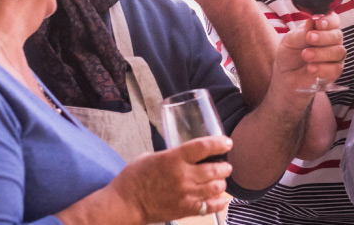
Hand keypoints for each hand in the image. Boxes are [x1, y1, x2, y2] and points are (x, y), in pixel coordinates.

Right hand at [108, 136, 232, 223]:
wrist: (126, 204)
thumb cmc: (134, 178)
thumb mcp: (151, 156)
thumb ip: (171, 155)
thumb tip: (183, 154)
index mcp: (174, 158)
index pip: (204, 147)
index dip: (219, 143)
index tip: (227, 142)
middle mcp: (184, 176)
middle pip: (216, 169)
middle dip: (225, 166)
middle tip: (225, 165)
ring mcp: (186, 194)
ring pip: (217, 187)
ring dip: (222, 182)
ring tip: (221, 180)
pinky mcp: (186, 210)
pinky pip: (210, 207)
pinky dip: (219, 202)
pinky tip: (221, 198)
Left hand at [271, 13, 344, 96]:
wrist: (285, 75)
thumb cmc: (289, 53)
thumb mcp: (290, 40)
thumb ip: (302, 32)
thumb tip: (312, 21)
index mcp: (323, 28)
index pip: (333, 20)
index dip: (329, 20)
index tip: (318, 23)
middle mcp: (332, 40)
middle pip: (337, 35)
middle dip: (323, 37)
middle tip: (309, 38)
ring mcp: (335, 56)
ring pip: (338, 52)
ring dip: (321, 53)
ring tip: (305, 55)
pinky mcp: (334, 72)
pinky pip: (336, 69)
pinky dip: (323, 68)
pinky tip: (311, 68)